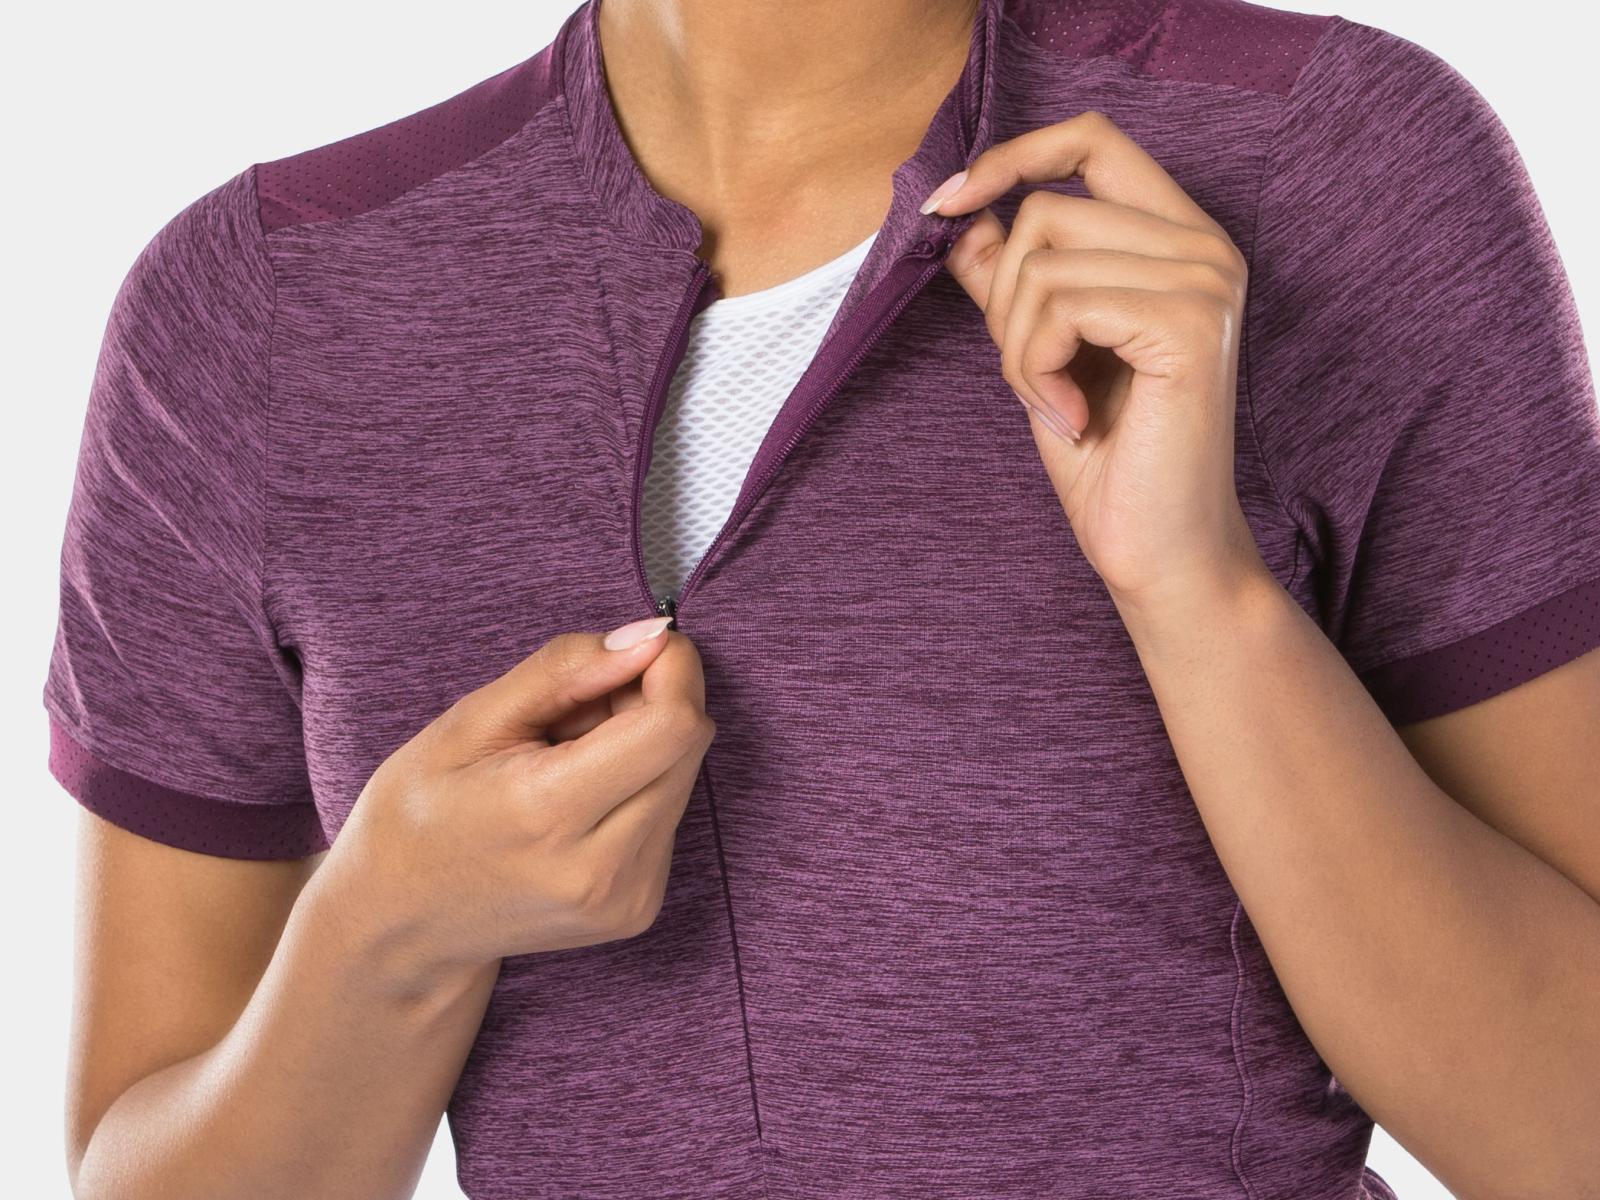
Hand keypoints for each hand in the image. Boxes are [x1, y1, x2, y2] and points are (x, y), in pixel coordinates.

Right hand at [322, 616, 716, 980]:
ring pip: (685, 777)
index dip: (671, 670)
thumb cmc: (421, 811)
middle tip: (580, 706)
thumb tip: (651, 637)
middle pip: (687, 746)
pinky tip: (582, 798)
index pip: (671, 726)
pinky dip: (639, 787)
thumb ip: (566, 670)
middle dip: (652, 701)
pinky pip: (670, 816)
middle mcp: (600, 868)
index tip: (639, 648)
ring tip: (570, 757)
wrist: (401, 921)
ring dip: (647, 746)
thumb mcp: (471, 721)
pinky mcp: (640, 908)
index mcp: (548, 813)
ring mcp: (626, 898)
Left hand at [925, 110, 1267, 610]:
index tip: (947, 203)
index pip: (1091, 138)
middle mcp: (1205, 246)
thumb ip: (1010, 279)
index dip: (1011, 157)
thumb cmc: (1106, 457)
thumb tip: (959, 216)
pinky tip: (1072, 417)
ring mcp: (1203, 280)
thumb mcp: (1040, 349)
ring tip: (1057, 404)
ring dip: (1019, 347)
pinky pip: (1060, 306)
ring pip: (1042, 261)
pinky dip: (1036, 369)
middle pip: (1045, 210)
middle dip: (1006, 301)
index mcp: (1178, 239)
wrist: (1158, 547)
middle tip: (1034, 377)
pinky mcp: (1186, 323)